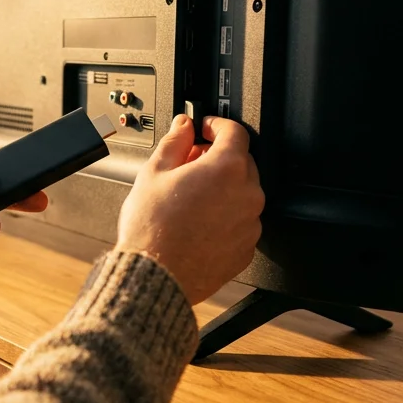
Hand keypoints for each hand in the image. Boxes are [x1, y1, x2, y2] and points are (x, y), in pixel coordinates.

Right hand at [115, 115, 264, 304]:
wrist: (156, 276)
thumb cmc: (152, 229)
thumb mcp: (154, 173)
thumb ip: (174, 142)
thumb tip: (183, 127)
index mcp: (227, 169)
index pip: (234, 132)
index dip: (216, 125)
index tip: (204, 129)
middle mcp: (247, 194)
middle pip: (241, 162)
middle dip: (217, 158)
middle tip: (189, 166)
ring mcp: (250, 224)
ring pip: (241, 194)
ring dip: (222, 189)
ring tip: (190, 199)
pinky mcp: (246, 248)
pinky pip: (240, 222)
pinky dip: (224, 217)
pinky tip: (198, 222)